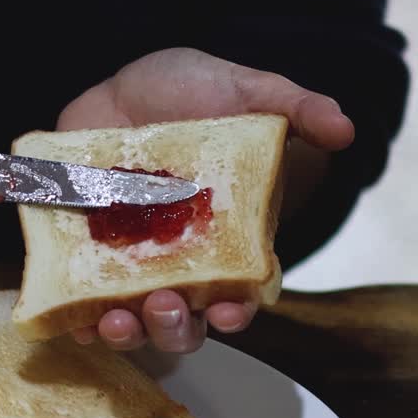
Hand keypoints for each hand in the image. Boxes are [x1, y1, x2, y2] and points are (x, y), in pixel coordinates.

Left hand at [57, 48, 355, 352]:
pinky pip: (80, 304)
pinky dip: (77, 319)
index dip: (235, 311)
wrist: (126, 83)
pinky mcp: (85, 256)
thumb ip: (296, 107)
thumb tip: (345, 128)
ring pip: (132, 322)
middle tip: (163, 306)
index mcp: (228, 242)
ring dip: (126, 333)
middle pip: (183, 322)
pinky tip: (73, 319)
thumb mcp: (247, 91)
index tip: (227, 311)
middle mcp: (180, 265)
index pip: (238, 294)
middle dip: (174, 328)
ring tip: (115, 321)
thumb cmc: (194, 93)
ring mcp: (130, 264)